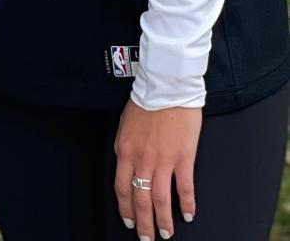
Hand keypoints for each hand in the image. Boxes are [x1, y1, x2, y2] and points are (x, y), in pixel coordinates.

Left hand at [114, 100, 200, 238]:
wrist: (165, 87)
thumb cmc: (145, 101)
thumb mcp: (125, 125)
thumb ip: (125, 149)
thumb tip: (127, 167)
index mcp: (125, 151)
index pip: (122, 189)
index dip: (126, 209)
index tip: (130, 222)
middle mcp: (142, 160)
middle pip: (141, 200)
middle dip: (143, 224)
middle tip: (147, 239)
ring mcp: (163, 160)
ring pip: (161, 200)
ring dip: (163, 221)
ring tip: (166, 234)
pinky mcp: (183, 158)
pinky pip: (184, 188)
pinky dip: (187, 204)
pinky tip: (189, 214)